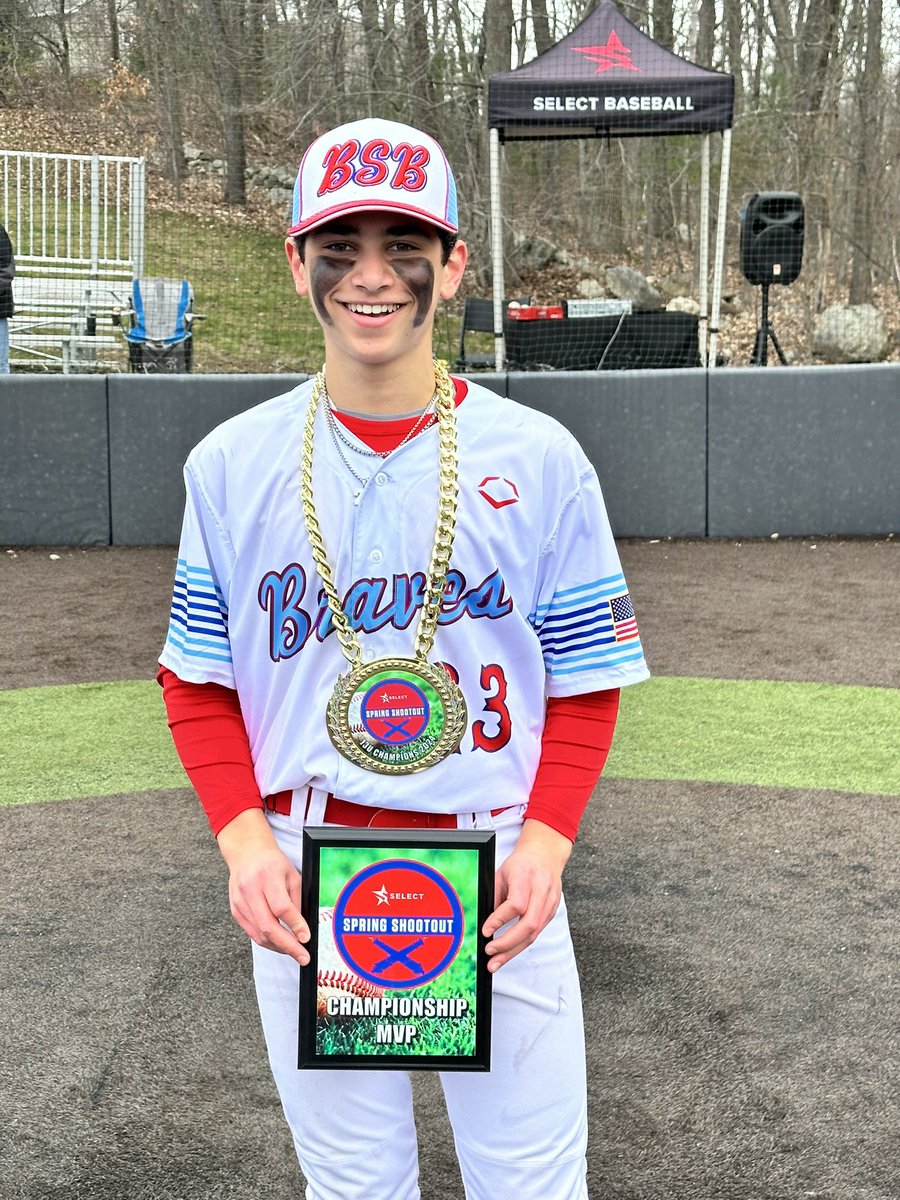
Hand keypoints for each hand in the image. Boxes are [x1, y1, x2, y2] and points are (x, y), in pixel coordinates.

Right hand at [216, 808, 309, 964]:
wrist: (246, 853)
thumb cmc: (273, 863)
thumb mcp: (292, 875)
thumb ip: (296, 900)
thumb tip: (303, 928)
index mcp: (267, 877)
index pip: (281, 907)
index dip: (295, 925)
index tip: (306, 938)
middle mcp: (250, 890)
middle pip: (268, 926)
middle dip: (288, 946)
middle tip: (303, 956)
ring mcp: (240, 902)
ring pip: (259, 933)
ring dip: (278, 947)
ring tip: (294, 951)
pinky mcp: (235, 911)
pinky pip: (252, 932)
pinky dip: (267, 941)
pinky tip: (279, 944)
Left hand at [482, 819, 572, 971]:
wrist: (545, 856)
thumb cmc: (520, 865)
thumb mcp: (502, 873)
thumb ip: (495, 897)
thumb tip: (484, 924)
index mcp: (526, 877)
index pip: (516, 904)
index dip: (500, 919)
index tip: (485, 931)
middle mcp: (541, 891)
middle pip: (529, 924)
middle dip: (507, 943)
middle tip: (489, 953)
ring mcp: (549, 904)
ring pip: (534, 933)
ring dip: (513, 951)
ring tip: (494, 963)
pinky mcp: (551, 913)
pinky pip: (536, 933)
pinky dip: (520, 945)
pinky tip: (507, 953)